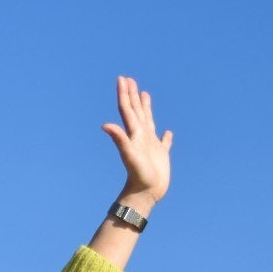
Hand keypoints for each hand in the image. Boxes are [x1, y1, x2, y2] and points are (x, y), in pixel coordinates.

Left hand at [101, 76, 172, 211]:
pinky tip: (167, 133)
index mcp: (134, 134)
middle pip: (136, 111)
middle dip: (132, 95)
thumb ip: (119, 139)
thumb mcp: (129, 154)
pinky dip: (166, 137)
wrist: (144, 193)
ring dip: (146, 108)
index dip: (125, 94)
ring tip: (144, 94)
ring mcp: (150, 145)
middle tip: (129, 79)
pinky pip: (164, 143)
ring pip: (148, 121)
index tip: (122, 78)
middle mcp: (141, 137)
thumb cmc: (137, 175)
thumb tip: (105, 125)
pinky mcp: (160, 155)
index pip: (127, 110)